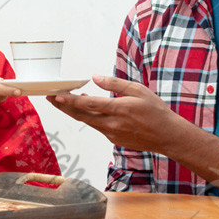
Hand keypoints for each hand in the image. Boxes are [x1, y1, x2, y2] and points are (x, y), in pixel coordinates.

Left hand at [47, 74, 177, 152]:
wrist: (168, 136)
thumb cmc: (156, 111)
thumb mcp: (138, 90)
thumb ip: (115, 84)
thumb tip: (96, 78)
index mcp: (120, 109)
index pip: (89, 104)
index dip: (71, 100)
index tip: (57, 95)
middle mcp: (113, 124)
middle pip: (82, 115)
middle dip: (64, 106)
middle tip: (50, 97)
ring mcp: (113, 134)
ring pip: (88, 122)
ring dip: (75, 111)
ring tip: (64, 100)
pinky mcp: (114, 139)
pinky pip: (98, 126)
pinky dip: (89, 117)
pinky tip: (87, 108)